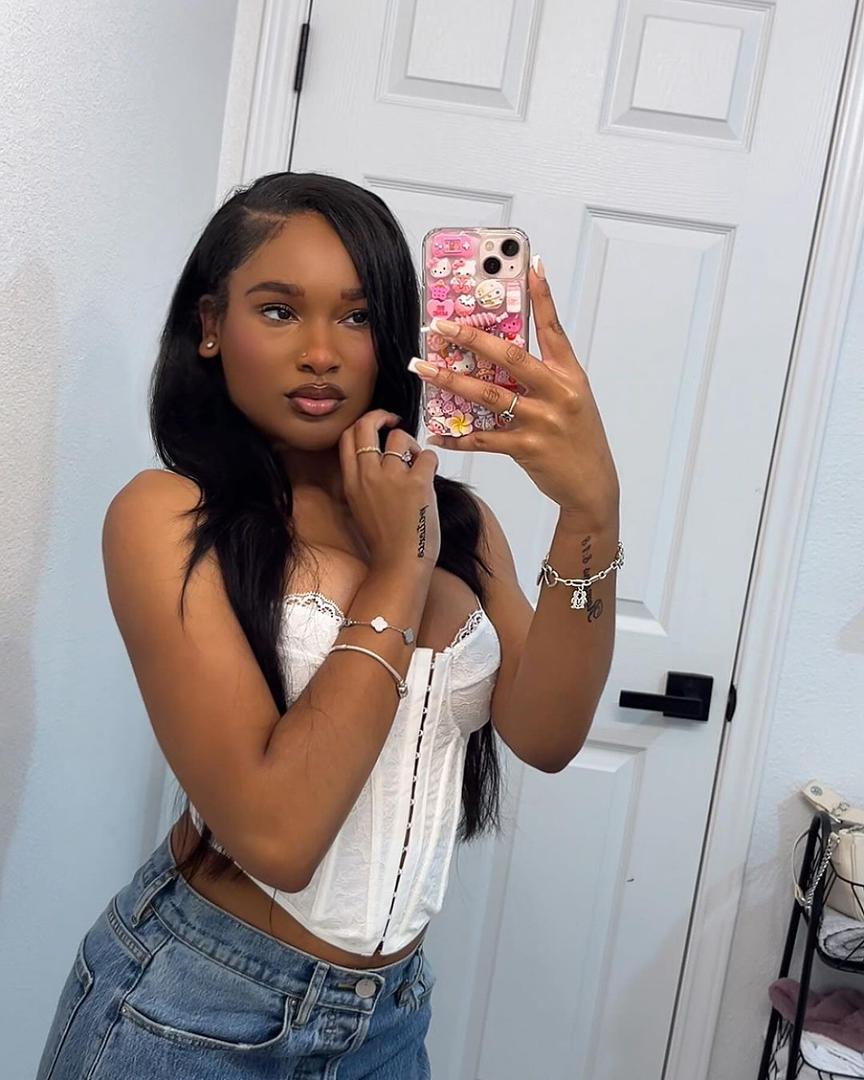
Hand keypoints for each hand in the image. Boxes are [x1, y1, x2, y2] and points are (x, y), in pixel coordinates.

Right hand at [339, 409, 440, 572]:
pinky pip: (427, 456)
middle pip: (366, 425)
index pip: (347, 437)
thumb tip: (379, 459)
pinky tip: (428, 478)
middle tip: (394, 421)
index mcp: (351, 482)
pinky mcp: (416, 484)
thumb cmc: (384, 541)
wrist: (399, 564)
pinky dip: (431, 462)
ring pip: (401, 437)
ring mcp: (391, 478)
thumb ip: (363, 481)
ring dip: (412, 445)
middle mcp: (367, 475)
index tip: (377, 426)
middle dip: (381, 416)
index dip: (363, 424)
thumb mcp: (360, 507)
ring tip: (416, 463)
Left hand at [411, 259, 619, 527]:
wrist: (592, 486)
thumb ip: (544, 376)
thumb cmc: (579, 439)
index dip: (543, 297)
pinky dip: (458, 437)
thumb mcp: (571, 400)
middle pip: (510, 357)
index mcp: (570, 375)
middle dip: (470, 338)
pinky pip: (484, 439)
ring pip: (488, 395)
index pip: (554, 329)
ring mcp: (543, 421)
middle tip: (439, 325)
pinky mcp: (528, 449)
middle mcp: (558, 393)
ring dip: (450, 380)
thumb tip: (505, 354)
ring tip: (423, 368)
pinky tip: (437, 433)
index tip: (530, 266)